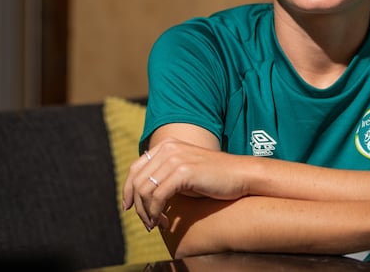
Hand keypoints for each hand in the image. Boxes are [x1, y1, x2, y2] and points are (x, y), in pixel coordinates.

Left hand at [121, 138, 248, 230]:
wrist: (241, 175)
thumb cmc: (215, 177)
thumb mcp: (185, 170)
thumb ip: (165, 174)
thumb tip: (140, 194)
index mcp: (167, 145)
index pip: (134, 169)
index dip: (128, 191)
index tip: (130, 208)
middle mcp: (168, 148)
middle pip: (137, 182)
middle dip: (138, 207)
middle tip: (148, 223)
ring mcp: (175, 158)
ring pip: (145, 191)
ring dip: (147, 213)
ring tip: (157, 224)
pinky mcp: (183, 171)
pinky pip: (158, 197)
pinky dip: (157, 213)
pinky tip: (165, 222)